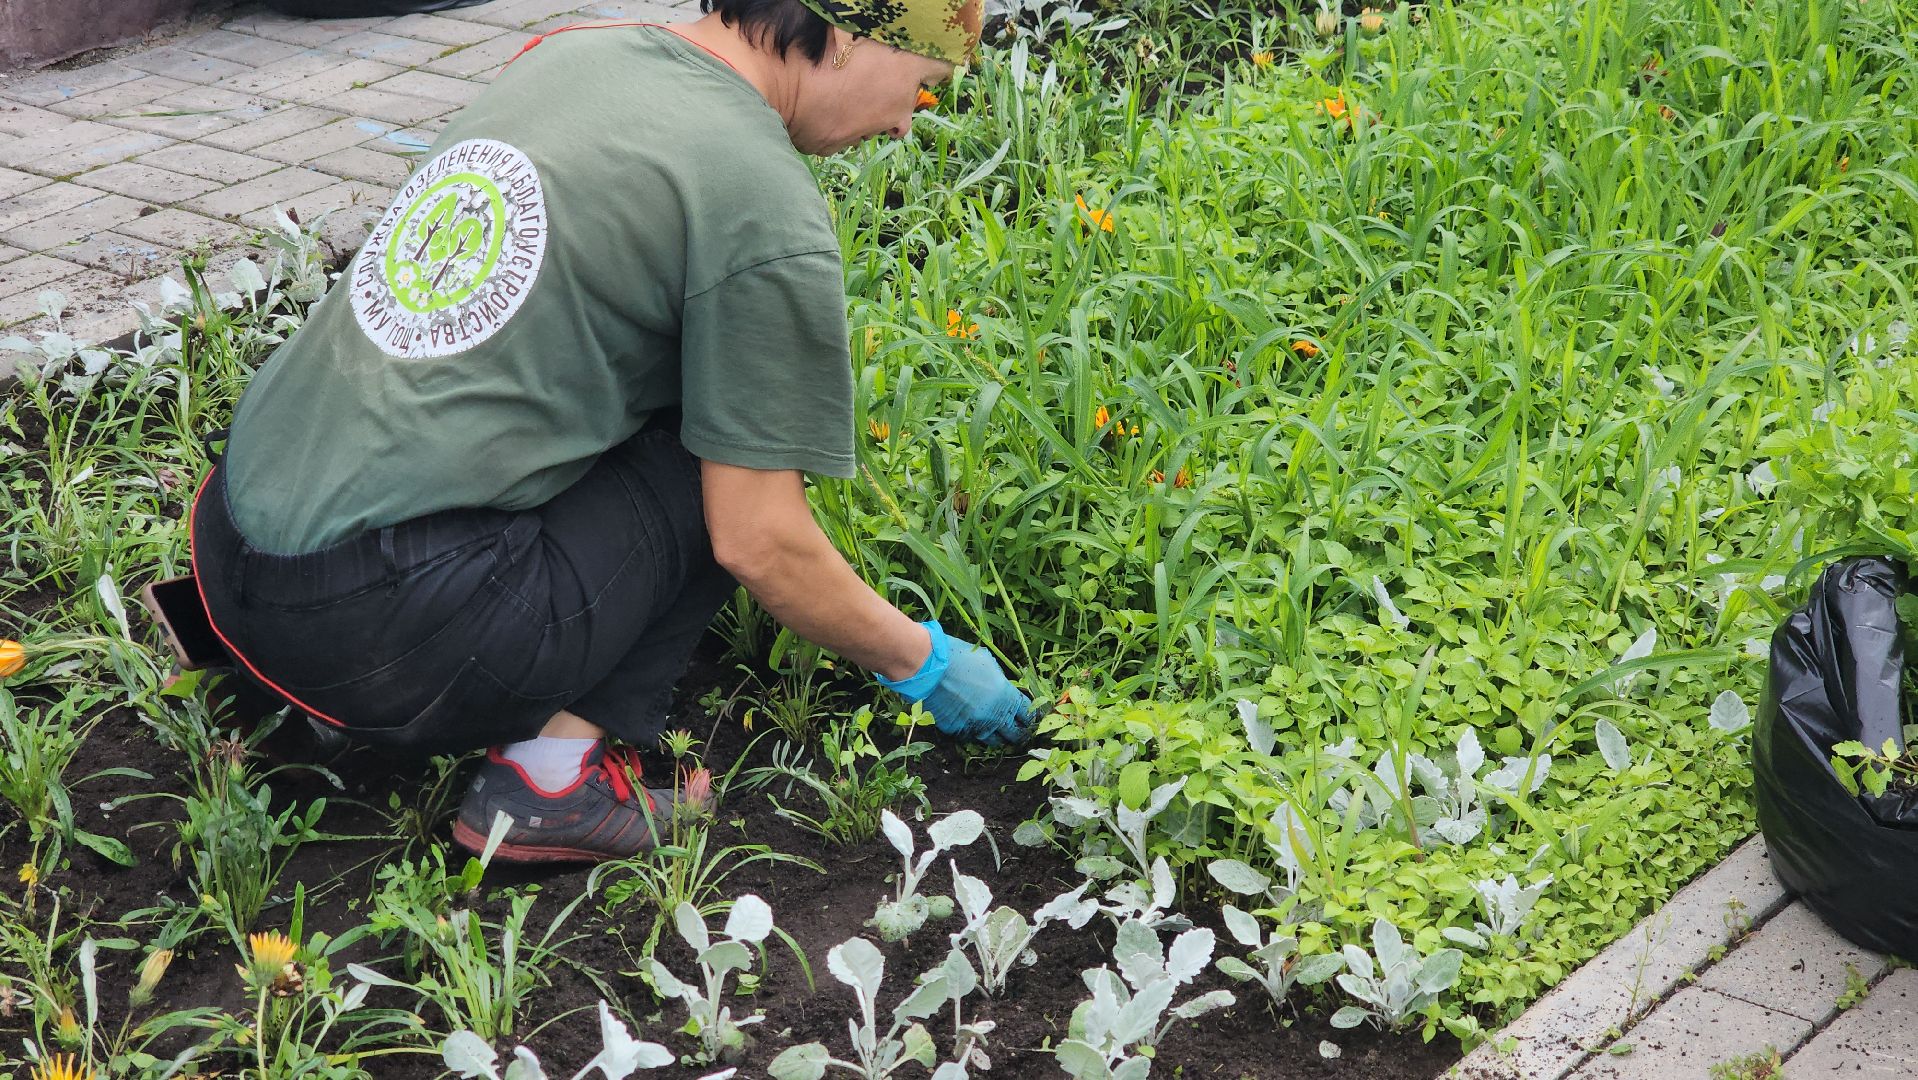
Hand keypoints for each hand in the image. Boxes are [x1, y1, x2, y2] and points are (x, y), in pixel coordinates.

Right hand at [875, 622, 1033, 745]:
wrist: (929, 667)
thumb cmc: (960, 658)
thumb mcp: (989, 665)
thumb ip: (1000, 683)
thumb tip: (1004, 692)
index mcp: (1006, 696)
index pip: (1027, 714)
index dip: (1030, 717)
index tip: (1030, 720)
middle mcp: (993, 715)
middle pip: (1014, 734)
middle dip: (1018, 734)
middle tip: (1019, 733)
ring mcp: (974, 726)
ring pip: (991, 740)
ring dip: (996, 737)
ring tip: (998, 735)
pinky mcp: (956, 730)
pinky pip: (968, 734)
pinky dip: (971, 730)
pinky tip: (971, 724)